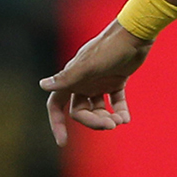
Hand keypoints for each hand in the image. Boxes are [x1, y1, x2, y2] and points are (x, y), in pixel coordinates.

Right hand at [38, 21, 152, 146]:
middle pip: (81, 111)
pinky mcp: (116, 80)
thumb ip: (66, 78)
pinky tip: (126, 118)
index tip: (63, 142)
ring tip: (120, 121)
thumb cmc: (109, 48)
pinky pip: (116, 102)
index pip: (56, 105)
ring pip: (98, 109)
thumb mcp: (87, 65)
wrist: (134, 34)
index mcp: (72, 78)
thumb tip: (42, 85)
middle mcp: (83, 82)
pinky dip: (120, 111)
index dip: (57, 123)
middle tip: (110, 125)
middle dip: (94, 122)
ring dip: (107, 118)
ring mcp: (100, 82)